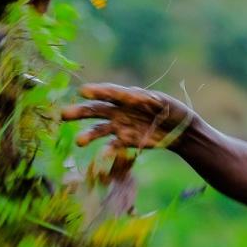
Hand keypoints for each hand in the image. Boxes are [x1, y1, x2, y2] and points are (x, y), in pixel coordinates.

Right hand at [61, 83, 197, 150]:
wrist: (182, 131)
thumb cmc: (172, 110)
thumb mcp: (162, 102)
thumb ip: (146, 99)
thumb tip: (131, 95)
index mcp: (127, 97)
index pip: (108, 93)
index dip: (96, 92)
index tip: (82, 92)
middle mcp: (119, 111)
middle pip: (96, 110)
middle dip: (80, 112)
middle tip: (64, 115)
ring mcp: (120, 127)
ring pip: (100, 130)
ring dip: (89, 135)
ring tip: (79, 142)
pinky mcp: (126, 142)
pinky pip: (113, 146)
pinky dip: (107, 151)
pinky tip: (102, 155)